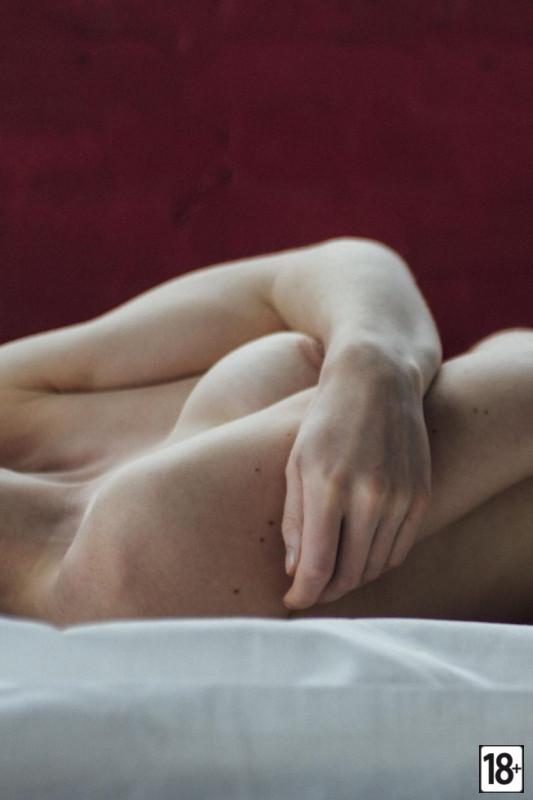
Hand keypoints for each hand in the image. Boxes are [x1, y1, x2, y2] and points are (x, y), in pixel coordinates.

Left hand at [281, 345, 431, 609]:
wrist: (377, 380)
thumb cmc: (325, 420)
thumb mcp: (296, 463)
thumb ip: (294, 519)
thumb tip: (294, 571)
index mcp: (329, 487)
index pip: (318, 566)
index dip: (303, 594)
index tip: (292, 602)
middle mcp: (370, 496)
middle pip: (349, 574)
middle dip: (325, 591)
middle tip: (310, 591)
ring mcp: (401, 497)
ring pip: (375, 566)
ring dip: (351, 579)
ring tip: (331, 575)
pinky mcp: (421, 496)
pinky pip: (399, 550)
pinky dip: (377, 562)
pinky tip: (359, 557)